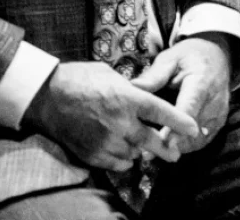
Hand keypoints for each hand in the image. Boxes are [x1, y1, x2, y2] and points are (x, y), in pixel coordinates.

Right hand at [24, 61, 196, 171]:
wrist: (46, 97)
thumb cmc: (78, 78)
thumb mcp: (109, 74)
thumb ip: (128, 88)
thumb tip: (139, 94)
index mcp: (126, 98)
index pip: (161, 112)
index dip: (179, 121)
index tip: (193, 128)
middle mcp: (120, 122)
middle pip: (151, 141)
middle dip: (166, 149)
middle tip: (175, 154)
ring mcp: (106, 140)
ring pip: (133, 154)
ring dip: (138, 151)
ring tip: (137, 145)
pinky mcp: (92, 153)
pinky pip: (115, 164)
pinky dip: (121, 160)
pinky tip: (121, 153)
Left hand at [130, 35, 231, 154]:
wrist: (216, 56)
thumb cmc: (189, 56)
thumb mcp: (170, 59)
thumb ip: (153, 76)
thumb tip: (131, 88)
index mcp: (201, 82)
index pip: (189, 108)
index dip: (176, 126)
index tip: (162, 141)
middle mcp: (214, 101)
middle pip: (193, 130)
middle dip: (171, 143)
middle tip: (146, 154)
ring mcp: (219, 114)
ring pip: (198, 140)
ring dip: (177, 148)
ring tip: (153, 153)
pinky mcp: (219, 123)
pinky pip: (203, 141)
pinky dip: (186, 146)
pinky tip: (168, 146)